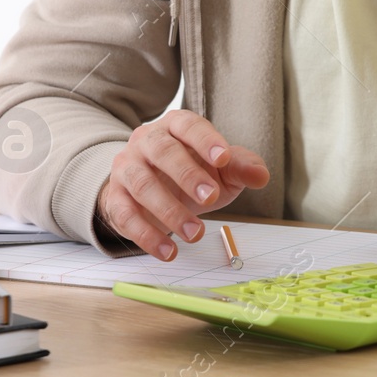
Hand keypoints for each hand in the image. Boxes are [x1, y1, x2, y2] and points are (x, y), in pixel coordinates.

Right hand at [96, 109, 269, 259]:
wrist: (154, 190)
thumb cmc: (195, 172)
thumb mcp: (222, 169)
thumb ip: (241, 167)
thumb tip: (261, 175)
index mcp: (175, 126)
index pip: (189, 125)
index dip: (206, 140)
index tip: (224, 158)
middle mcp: (147, 141)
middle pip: (162, 151)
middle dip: (187, 174)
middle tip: (211, 197)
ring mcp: (127, 168)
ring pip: (142, 185)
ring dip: (169, 211)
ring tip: (195, 233)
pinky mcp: (115, 197)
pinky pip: (125, 215)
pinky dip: (147, 235)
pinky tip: (168, 251)